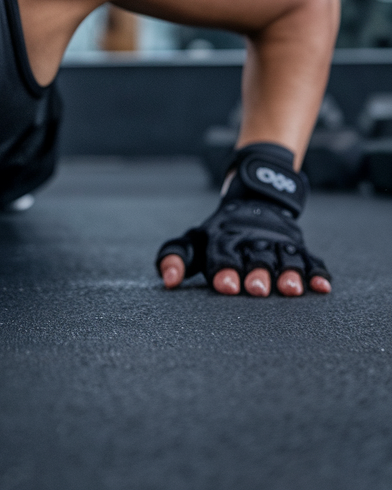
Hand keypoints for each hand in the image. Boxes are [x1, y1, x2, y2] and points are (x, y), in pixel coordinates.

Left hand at [159, 252, 330, 296]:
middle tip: (256, 289)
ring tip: (289, 288)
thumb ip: (175, 258)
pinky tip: (322, 287)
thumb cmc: (217, 235)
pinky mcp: (298, 247)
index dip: (224, 270)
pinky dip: (317, 273)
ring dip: (288, 273)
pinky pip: (312, 260)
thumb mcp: (193, 241)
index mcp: (223, 239)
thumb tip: (168, 282)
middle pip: (256, 258)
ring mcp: (278, 243)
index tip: (226, 287)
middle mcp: (252, 241)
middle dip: (257, 273)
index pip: (222, 255)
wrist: (253, 200)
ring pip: (285, 258)